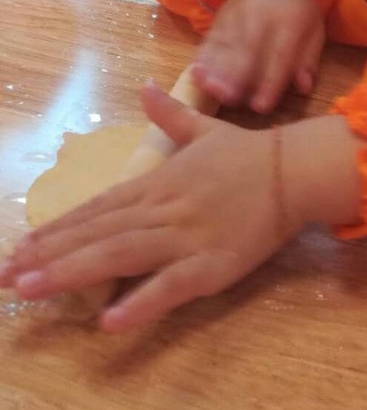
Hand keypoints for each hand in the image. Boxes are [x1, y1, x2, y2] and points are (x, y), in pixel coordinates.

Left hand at [0, 86, 362, 331]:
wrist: (294, 170)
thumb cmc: (248, 154)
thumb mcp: (205, 127)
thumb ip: (170, 114)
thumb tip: (147, 87)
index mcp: (159, 180)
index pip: (98, 206)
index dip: (58, 228)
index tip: (21, 246)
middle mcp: (163, 208)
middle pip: (97, 232)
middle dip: (49, 255)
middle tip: (7, 276)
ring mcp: (185, 237)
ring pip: (119, 255)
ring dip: (72, 273)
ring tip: (30, 290)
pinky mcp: (211, 265)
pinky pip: (170, 286)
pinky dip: (139, 303)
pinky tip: (108, 322)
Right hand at [191, 0, 324, 112]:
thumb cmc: (298, 11)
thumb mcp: (314, 31)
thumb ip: (308, 60)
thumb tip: (304, 87)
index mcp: (290, 20)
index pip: (279, 55)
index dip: (270, 82)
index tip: (262, 107)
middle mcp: (261, 16)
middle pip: (248, 49)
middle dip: (238, 76)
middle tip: (230, 100)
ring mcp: (237, 15)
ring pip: (226, 45)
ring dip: (217, 69)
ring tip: (211, 90)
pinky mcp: (220, 17)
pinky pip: (210, 38)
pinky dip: (203, 57)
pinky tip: (196, 74)